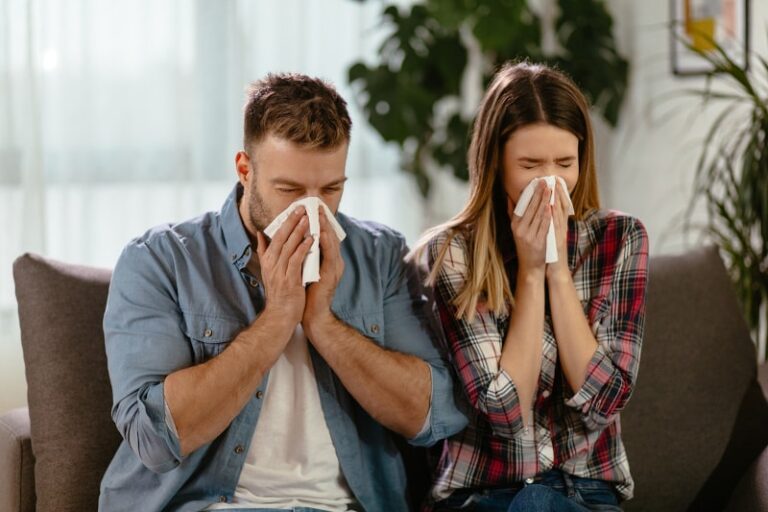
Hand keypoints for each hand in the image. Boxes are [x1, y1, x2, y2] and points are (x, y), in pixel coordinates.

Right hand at [255, 206, 313, 328]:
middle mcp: (272, 264)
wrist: (280, 315)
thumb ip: (265, 252)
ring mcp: (280, 272)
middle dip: (292, 221)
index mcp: (268, 260)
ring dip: (298, 231)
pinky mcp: (289, 281)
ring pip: (289, 247)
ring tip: (308, 218)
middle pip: (281, 238)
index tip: (294, 209)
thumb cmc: (279, 293)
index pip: (275, 236)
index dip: (285, 222)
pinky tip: (311, 239)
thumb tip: (260, 234)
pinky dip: (303, 248)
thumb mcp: (269, 270)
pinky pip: (296, 260)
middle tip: (302, 208)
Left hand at [303, 207, 344, 338]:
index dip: (319, 222)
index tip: (312, 207)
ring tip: (320, 213)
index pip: (324, 236)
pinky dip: (325, 242)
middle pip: (330, 236)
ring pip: (331, 242)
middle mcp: (333, 262)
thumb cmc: (305, 292)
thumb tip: (288, 241)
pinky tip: (320, 233)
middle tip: (317, 204)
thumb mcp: (301, 269)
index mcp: (326, 260)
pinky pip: (329, 255)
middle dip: (324, 220)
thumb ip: (299, 255)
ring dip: (326, 227)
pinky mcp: (331, 274)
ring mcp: (334, 268)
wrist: (310, 314)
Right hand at [508, 180, 550, 275]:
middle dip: (538, 193)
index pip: (522, 205)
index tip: (535, 182)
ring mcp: (528, 236)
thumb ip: (513, 213)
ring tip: (549, 190)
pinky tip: (550, 206)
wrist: (530, 265)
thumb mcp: (516, 229)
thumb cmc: (525, 244)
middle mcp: (520, 229)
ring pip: (537, 215)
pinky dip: (546, 215)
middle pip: (530, 208)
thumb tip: (509, 197)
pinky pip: (543, 226)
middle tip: (544, 181)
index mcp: (515, 224)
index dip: (529, 193)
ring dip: (544, 201)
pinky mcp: (538, 242)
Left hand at [546, 182, 570, 281]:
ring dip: (557, 200)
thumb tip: (543, 213)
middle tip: (555, 178)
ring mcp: (561, 234)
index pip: (560, 206)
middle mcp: (561, 227)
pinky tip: (551, 206)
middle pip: (561, 206)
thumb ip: (547, 224)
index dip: (559, 193)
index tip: (555, 180)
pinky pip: (556, 226)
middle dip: (558, 192)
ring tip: (554, 186)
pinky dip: (554, 215)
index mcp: (559, 225)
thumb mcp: (549, 236)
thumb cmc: (551, 253)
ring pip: (560, 214)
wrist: (556, 270)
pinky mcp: (558, 240)